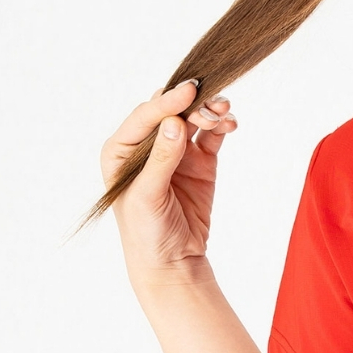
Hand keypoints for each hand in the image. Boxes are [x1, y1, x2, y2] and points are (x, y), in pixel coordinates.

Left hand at [101, 80, 237, 284]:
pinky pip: (211, 136)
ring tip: (224, 114)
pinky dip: (221, 126)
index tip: (189, 91)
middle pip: (171, 111)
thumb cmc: (146, 233)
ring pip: (193, 119)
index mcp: (122, 151)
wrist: (173, 262)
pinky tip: (230, 124)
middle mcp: (147, 146)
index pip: (145, 117)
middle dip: (192, 104)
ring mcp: (176, 152)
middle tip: (212, 107)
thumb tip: (173, 124)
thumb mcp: (147, 197)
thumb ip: (161, 160)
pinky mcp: (200, 163)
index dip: (167, 102)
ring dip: (209, 111)